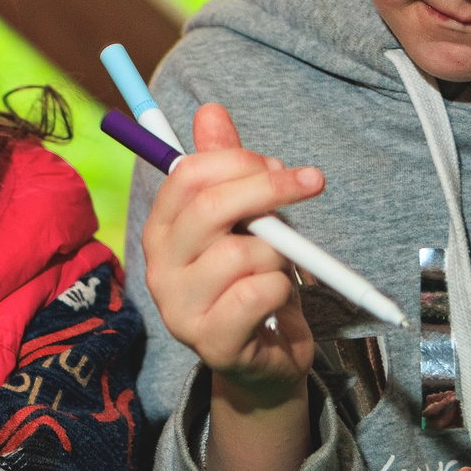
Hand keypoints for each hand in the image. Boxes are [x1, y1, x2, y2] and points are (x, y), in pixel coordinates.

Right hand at [139, 104, 327, 470]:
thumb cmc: (251, 280)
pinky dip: (282, 290)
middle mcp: (159, 267)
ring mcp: (181, 308)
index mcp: (161, 230)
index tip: (278, 165)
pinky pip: (260, 293)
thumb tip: (211, 110)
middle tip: (310, 184)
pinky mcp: (211, 342)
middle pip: (211, 206)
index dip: (238, 160)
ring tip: (282, 268)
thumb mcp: (242, 219)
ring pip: (244, 251)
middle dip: (270, 188)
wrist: (262, 361)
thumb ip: (225, 168)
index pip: (186, 174)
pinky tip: (278, 300)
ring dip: (281, 252)